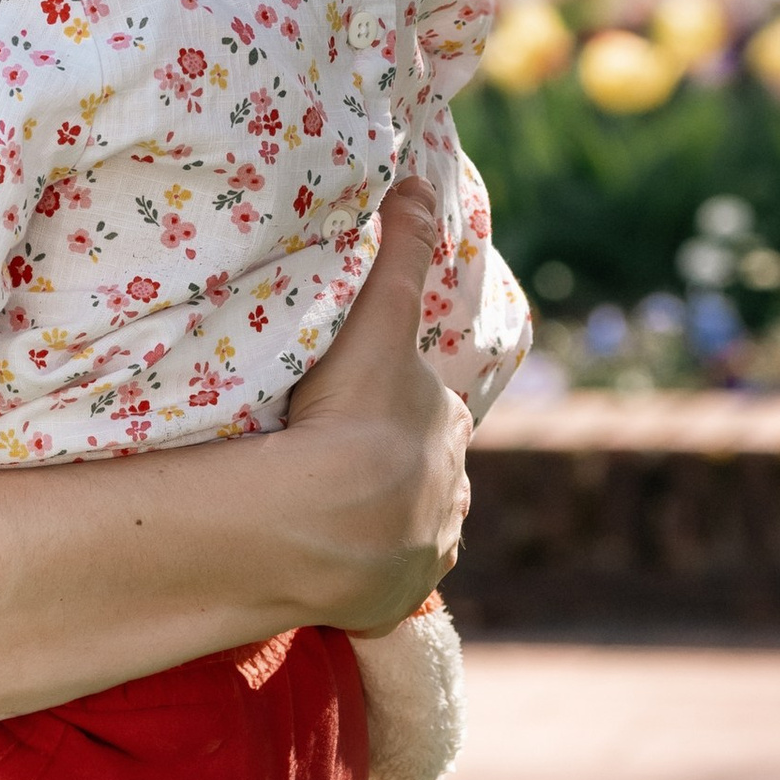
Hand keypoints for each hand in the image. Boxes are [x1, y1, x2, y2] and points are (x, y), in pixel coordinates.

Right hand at [279, 177, 471, 630]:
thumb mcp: (378, 318)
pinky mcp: (396, 600)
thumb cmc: (352, 412)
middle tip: (332, 459)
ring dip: (379, 522)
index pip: (427, 409)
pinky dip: (365, 573)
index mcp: (448, 426)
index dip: (396, 404)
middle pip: (422, 470)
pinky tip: (329, 564)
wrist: (329, 518)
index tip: (359, 407)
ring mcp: (425, 551)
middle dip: (392, 465)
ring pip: (408, 527)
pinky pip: (382, 582)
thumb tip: (414, 179)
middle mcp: (452, 492)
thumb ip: (400, 248)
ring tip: (326, 515)